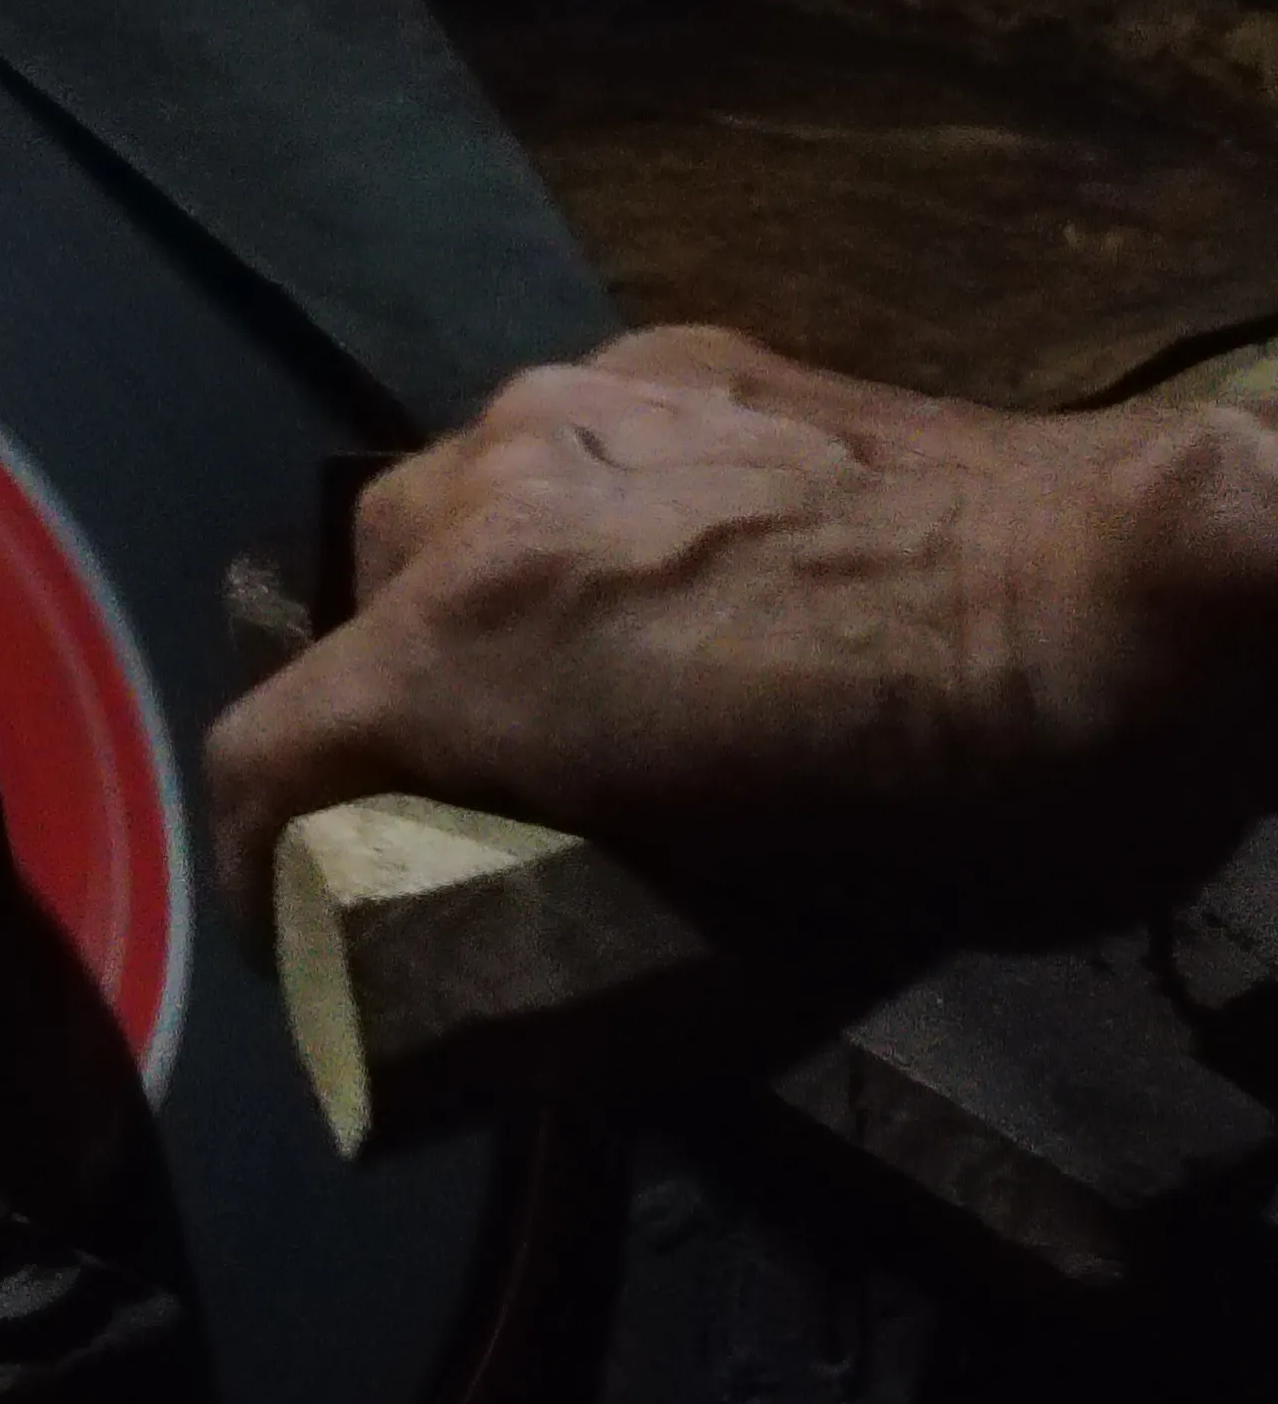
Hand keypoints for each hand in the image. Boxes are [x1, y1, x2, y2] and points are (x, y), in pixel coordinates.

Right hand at [201, 327, 1277, 931]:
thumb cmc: (967, 804)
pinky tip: (684, 572)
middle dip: (388, 722)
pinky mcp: (680, 355)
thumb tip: (548, 1049)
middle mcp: (484, 502)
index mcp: (468, 654)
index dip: (257, 869)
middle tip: (479, 809)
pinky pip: (564, 446)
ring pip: (446, 509)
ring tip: (585, 677)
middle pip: (353, 620)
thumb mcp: (770, 957)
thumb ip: (607, 960)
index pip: (266, 756)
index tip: (296, 935)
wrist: (1145, 601)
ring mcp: (580, 404)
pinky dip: (578, 523)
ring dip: (475, 603)